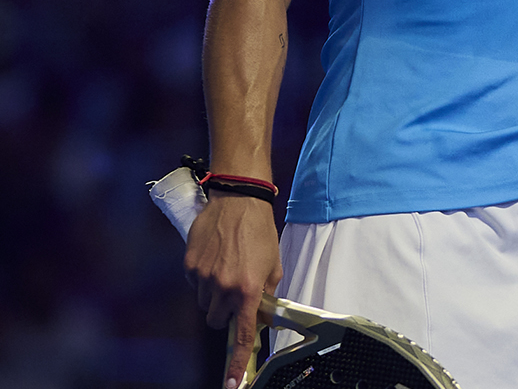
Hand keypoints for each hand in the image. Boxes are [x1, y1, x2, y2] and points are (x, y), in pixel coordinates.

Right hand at [185, 194, 281, 388]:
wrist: (238, 202)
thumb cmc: (260, 232)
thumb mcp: (273, 264)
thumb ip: (267, 292)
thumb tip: (261, 314)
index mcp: (250, 289)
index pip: (242, 333)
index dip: (238, 361)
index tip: (233, 383)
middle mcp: (224, 287)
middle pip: (217, 320)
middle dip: (225, 312)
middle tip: (235, 293)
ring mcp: (204, 278)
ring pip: (204, 304)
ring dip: (213, 295)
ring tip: (226, 269)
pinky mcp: (189, 267)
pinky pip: (194, 286)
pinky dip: (202, 280)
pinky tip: (214, 260)